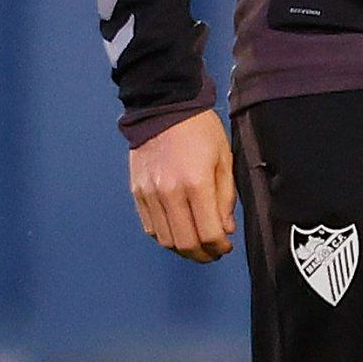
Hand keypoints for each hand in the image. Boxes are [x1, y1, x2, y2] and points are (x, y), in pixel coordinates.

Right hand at [127, 113, 237, 261]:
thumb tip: (224, 228)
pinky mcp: (137, 191)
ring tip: (195, 245)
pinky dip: (165, 236)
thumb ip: (225, 198)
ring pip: (165, 239)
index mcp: (195, 183)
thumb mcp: (223, 159)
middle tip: (212, 253)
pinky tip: (177, 230)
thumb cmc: (199, 129)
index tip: (226, 246)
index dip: (219, 247)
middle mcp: (169, 192)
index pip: (208, 233)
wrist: (163, 106)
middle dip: (202, 254)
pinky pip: (149, 227)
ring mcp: (149, 194)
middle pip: (185, 243)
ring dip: (183, 249)